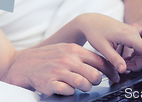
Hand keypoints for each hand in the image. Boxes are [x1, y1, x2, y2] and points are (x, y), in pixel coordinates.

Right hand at [4, 43, 119, 95]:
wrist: (26, 64)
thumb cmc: (50, 57)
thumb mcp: (67, 50)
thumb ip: (83, 56)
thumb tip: (105, 65)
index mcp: (74, 50)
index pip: (100, 61)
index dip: (110, 71)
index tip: (115, 77)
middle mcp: (68, 59)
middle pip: (94, 75)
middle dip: (97, 81)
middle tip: (93, 83)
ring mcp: (59, 71)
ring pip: (83, 84)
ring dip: (85, 88)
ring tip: (80, 86)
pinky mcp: (51, 83)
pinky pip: (68, 91)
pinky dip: (70, 92)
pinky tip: (66, 88)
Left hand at [76, 14, 141, 73]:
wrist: (92, 21)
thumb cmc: (95, 32)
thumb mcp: (102, 47)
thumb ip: (114, 59)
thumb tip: (124, 70)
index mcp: (127, 34)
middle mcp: (133, 31)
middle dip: (139, 63)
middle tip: (125, 68)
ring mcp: (134, 31)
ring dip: (138, 58)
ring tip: (125, 63)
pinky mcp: (133, 33)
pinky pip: (140, 45)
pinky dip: (136, 54)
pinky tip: (126, 58)